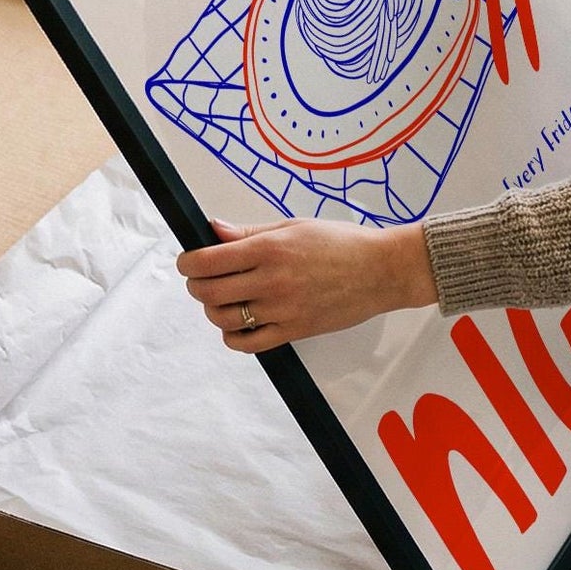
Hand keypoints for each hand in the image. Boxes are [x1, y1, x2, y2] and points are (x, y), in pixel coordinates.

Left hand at [178, 217, 438, 352]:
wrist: (381, 270)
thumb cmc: (342, 242)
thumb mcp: (294, 226)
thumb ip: (250, 232)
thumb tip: (213, 229)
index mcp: (269, 248)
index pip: (208, 261)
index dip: (188, 263)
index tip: (188, 262)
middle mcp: (272, 280)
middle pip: (208, 291)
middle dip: (196, 286)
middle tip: (202, 280)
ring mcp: (282, 309)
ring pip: (223, 318)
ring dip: (213, 310)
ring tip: (223, 300)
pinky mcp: (294, 331)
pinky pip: (248, 343)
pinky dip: (233, 336)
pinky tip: (237, 324)